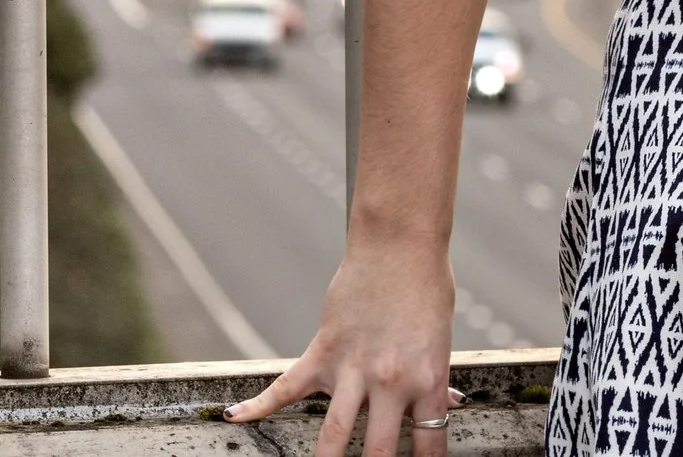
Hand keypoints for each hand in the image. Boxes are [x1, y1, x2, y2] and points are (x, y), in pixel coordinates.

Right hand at [222, 237, 459, 456]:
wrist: (401, 246)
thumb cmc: (428, 289)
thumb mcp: (441, 341)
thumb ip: (435, 379)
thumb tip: (446, 406)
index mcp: (428, 381)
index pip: (428, 443)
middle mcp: (391, 383)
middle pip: (378, 453)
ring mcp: (354, 370)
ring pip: (333, 435)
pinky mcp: (323, 352)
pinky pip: (287, 386)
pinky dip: (259, 403)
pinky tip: (236, 417)